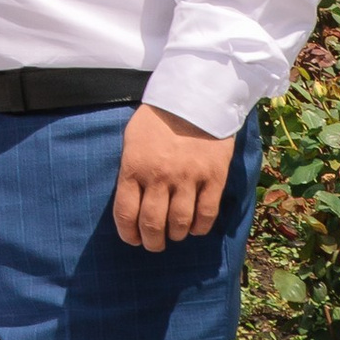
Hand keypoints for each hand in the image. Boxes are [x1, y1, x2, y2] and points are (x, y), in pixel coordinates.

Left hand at [113, 106, 234, 251]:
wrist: (196, 96)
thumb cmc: (159, 117)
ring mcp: (188, 178)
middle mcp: (159, 176)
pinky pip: (206, 214)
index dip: (128, 234)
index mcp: (134, 167)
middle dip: (151, 242)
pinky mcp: (213, 177)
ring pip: (179, 224)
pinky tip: (194, 227)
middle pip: (152, 224)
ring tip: (174, 234)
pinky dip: (199, 228)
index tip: (133, 239)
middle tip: (154, 243)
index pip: (125, 213)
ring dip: (174, 235)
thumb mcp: (133, 138)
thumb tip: (130, 200)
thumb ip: (131, 169)